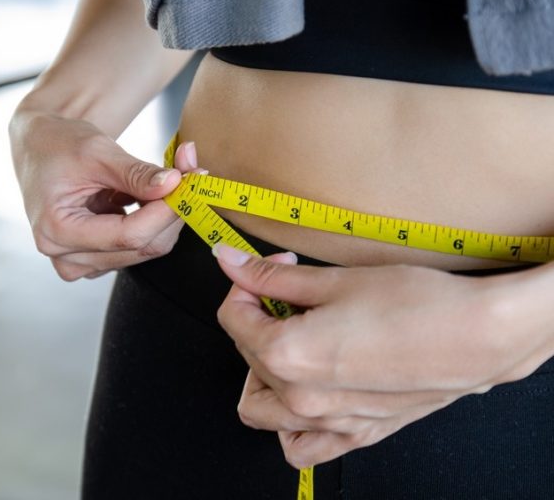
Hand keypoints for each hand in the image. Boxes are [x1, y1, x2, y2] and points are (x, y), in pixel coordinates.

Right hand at [10, 111, 200, 279]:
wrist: (41, 148)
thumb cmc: (59, 144)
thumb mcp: (98, 151)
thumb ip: (137, 173)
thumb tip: (175, 184)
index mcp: (57, 231)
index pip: (128, 235)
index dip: (166, 211)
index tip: (191, 183)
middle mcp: (67, 256)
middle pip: (142, 246)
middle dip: (173, 211)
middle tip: (192, 173)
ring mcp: (82, 261)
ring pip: (147, 247)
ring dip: (168, 214)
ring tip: (174, 177)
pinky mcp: (98, 257)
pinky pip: (140, 245)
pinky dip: (156, 219)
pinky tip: (153, 194)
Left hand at [215, 246, 534, 467]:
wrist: (475, 336)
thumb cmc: (413, 305)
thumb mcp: (333, 280)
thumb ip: (271, 277)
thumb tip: (228, 261)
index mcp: (286, 356)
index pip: (232, 317)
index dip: (245, 283)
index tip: (271, 268)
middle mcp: (300, 398)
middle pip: (246, 353)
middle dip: (258, 314)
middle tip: (291, 290)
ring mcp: (327, 422)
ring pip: (260, 405)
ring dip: (262, 368)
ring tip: (292, 339)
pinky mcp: (354, 433)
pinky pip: (300, 443)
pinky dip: (288, 420)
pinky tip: (306, 388)